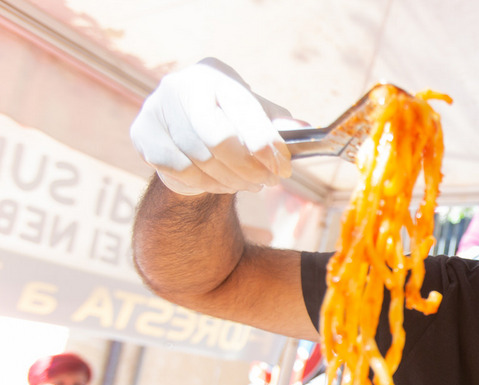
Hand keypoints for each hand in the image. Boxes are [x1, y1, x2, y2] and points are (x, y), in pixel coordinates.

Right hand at [130, 58, 294, 194]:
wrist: (185, 130)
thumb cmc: (230, 120)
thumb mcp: (257, 116)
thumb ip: (278, 122)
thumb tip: (304, 127)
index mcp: (213, 74)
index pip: (244, 111)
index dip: (267, 145)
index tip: (285, 169)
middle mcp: (179, 86)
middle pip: (219, 139)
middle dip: (249, 167)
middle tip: (268, 182)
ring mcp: (156, 110)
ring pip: (201, 160)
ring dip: (232, 180)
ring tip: (250, 185)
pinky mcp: (143, 136)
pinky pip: (182, 172)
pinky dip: (208, 184)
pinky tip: (223, 184)